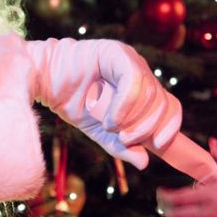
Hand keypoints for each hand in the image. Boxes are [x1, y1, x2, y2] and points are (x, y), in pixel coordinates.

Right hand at [26, 38, 180, 168]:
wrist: (46, 83)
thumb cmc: (74, 104)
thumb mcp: (101, 132)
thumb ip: (122, 146)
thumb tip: (145, 163)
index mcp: (143, 91)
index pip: (169, 107)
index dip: (170, 126)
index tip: (159, 145)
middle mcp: (141, 73)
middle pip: (162, 102)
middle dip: (146, 127)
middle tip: (125, 139)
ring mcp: (131, 61)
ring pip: (150, 92)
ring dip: (132, 118)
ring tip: (110, 126)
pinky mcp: (117, 53)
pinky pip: (133, 80)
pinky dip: (125, 104)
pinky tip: (111, 118)